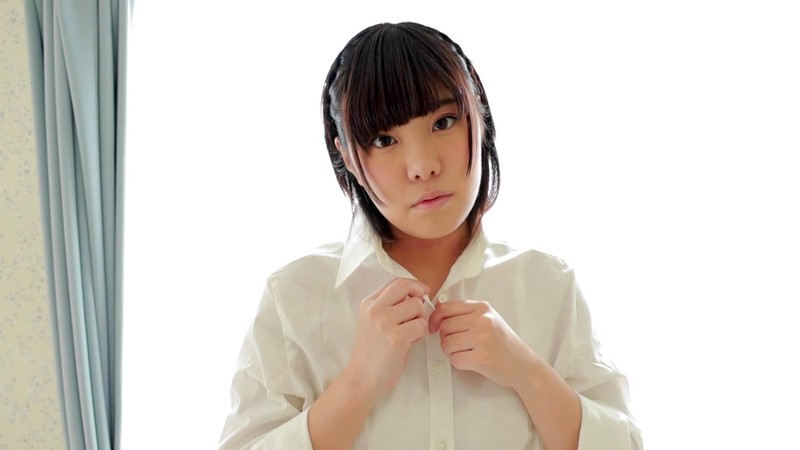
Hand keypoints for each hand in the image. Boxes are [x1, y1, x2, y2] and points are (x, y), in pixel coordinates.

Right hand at [346, 278, 429, 401]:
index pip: (396, 282)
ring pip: (417, 306)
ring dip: (420, 318)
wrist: (362, 378)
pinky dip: (421, 333)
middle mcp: (374, 309)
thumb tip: (417, 293)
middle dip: (419, 296)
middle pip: (406, 286)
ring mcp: (384, 322)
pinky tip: (410, 342)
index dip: (414, 285)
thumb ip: (389, 306)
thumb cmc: (372, 352)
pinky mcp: (396, 338)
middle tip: (419, 311)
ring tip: (411, 332)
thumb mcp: (373, 322)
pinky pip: (421, 325)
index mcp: (368, 304)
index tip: (422, 293)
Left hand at [428, 300, 537, 390]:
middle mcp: (483, 320)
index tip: (434, 327)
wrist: (523, 364)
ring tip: (466, 352)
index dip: (435, 318)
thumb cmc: (503, 343)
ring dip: (451, 351)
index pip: (446, 307)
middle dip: (446, 338)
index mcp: (482, 307)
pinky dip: (459, 363)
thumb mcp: (488, 319)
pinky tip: (472, 361)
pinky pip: (454, 359)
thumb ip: (465, 313)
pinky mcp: (481, 357)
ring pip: (446, 343)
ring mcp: (482, 338)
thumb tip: (437, 309)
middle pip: (444, 327)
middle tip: (458, 344)